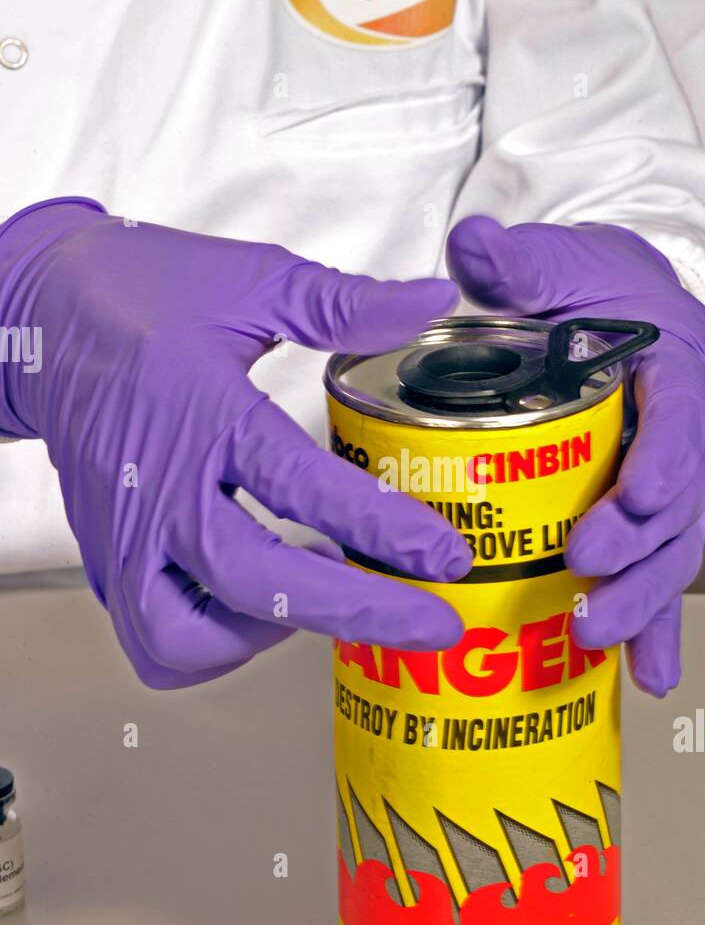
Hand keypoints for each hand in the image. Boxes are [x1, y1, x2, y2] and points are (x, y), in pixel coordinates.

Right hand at [0, 198, 471, 687]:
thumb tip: (428, 302)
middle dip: (356, 613)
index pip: (303, 487)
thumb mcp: (251, 280)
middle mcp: (157, 485)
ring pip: (183, 636)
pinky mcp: (106, 557)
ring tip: (320, 602)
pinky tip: (256, 607)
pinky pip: (153, 638)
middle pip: (256, 584)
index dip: (384, 531)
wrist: (40, 314)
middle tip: (429, 624)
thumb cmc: (139, 293)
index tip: (444, 558)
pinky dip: (211, 645)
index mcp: (203, 411)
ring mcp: (123, 531)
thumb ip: (345, 303)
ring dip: (264, 638)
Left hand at [446, 215, 704, 696]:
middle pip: (677, 505)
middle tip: (588, 578)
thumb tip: (471, 246)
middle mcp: (680, 432)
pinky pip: (652, 574)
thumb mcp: (557, 262)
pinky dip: (653, 628)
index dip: (666, 462)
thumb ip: (518, 262)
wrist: (610, 305)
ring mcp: (663, 481)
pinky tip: (647, 679)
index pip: (681, 417)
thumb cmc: (591, 287)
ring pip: (668, 552)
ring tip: (600, 641)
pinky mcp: (639, 517)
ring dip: (642, 603)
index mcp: (675, 364)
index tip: (638, 500)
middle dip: (638, 550)